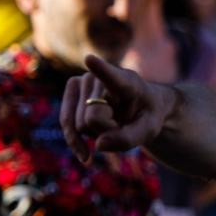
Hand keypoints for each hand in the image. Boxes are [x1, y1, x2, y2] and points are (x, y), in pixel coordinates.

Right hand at [60, 55, 174, 160]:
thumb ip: (129, 139)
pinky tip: (86, 155)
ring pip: (79, 125)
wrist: (137, 107)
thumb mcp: (148, 130)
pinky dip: (76, 143)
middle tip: (122, 124)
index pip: (111, 76)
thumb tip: (98, 145)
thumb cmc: (145, 116)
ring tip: (111, 123)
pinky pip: (66, 125)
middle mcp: (100, 77)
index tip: (90, 59)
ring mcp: (82, 81)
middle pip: (92, 119)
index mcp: (127, 82)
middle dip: (106, 131)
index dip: (100, 69)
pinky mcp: (71, 90)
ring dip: (95, 134)